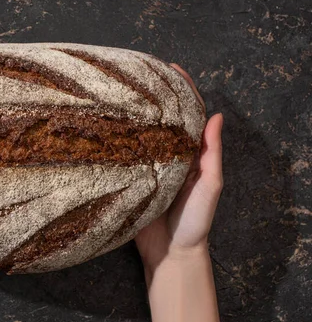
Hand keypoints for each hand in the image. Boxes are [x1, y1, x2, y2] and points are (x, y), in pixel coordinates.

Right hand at [135, 64, 223, 270]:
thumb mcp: (210, 186)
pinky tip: (104, 126)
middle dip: (152, 97)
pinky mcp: (129, 179)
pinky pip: (123, 155)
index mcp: (190, 154)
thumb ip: (211, 155)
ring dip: (131, 115)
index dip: (183, 91)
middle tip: (136, 75)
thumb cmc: (195, 221)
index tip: (170, 68)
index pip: (188, 116)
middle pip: (160, 120)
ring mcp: (147, 166)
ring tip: (117, 93)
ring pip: (139, 134)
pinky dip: (115, 140)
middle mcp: (168, 155)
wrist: (171, 253)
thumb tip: (216, 116)